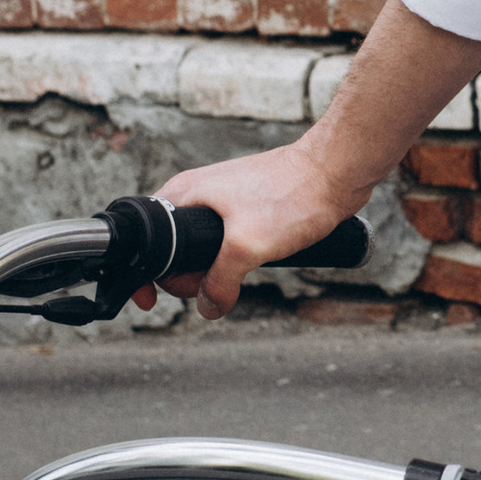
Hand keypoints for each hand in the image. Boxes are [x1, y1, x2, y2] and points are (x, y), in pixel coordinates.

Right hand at [157, 141, 359, 321]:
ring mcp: (221, 202)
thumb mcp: (247, 245)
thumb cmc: (292, 194)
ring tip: (237, 277)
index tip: (151, 301)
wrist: (336, 172)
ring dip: (212, 272)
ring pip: (201, 249)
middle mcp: (196, 196)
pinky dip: (232, 261)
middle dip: (185, 277)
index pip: (144, 241)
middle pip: (171, 250)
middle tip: (211, 287)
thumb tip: (208, 307)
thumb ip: (220, 281)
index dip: (145, 275)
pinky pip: (226, 244)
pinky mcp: (246, 209)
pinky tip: (252, 265)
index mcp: (183, 195)